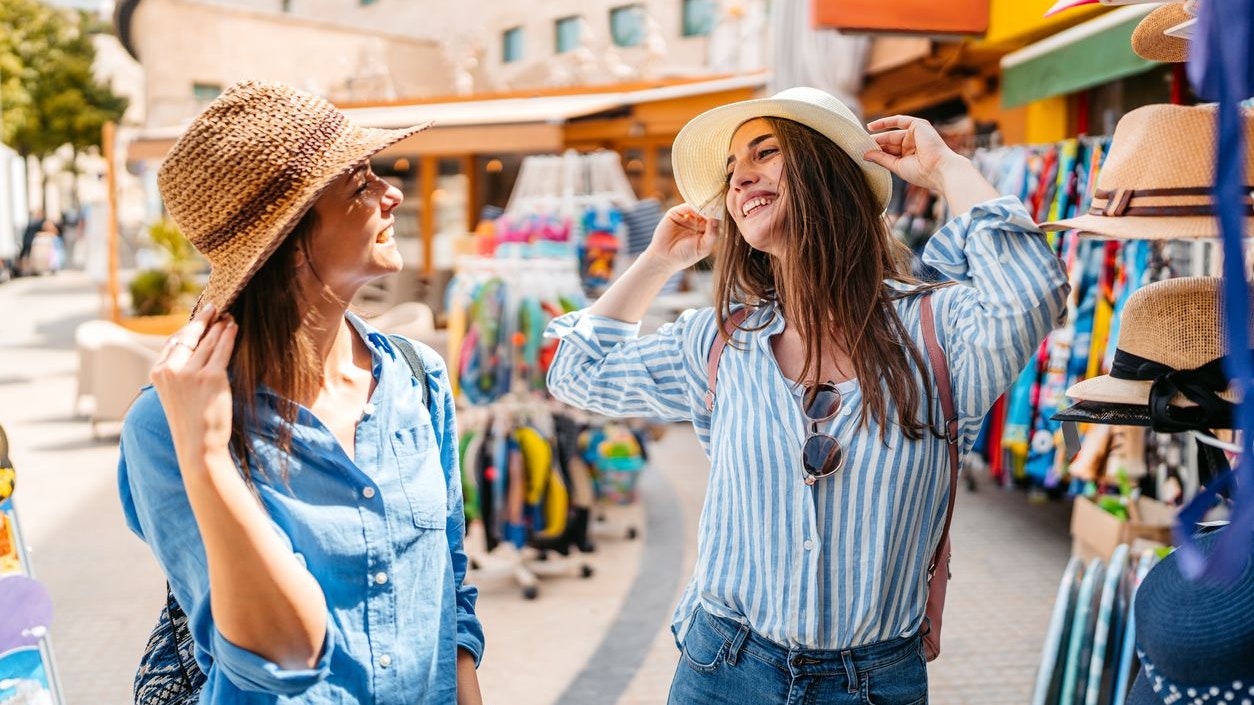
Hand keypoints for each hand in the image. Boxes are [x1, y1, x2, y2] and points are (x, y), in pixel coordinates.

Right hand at [149, 305, 238, 464]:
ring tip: (228, 317)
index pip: (173, 343)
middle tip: (215, 308)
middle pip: (189, 337)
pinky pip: (222, 350)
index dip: (188, 329)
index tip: (199, 319)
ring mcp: (190, 373)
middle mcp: (170, 370)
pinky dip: (228, 336)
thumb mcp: (175, 395)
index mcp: (158, 374)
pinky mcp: (211, 377)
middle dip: (203, 321)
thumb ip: (178, 374)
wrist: (199, 447)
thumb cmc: (191, 424)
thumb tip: (194, 352)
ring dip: (219, 326)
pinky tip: (233, 327)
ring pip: (207, 342)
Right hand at [641, 204, 719, 272]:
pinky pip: (685, 206)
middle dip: (712, 208)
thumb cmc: (685, 256)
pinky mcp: (675, 213)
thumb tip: (716, 218)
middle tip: (717, 205)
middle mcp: (697, 222)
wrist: (665, 258)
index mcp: (705, 231)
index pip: (715, 219)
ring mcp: (686, 217)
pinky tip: (697, 207)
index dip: (719, 215)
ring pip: (697, 207)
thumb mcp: (703, 248)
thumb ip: (712, 234)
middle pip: (707, 211)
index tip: (724, 211)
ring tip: (708, 207)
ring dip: (703, 206)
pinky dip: (692, 204)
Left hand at [863, 115, 968, 192]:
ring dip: (877, 136)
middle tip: (858, 145)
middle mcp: (913, 144)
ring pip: (892, 133)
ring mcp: (916, 134)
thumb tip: (866, 154)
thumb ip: (881, 158)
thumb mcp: (897, 166)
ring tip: (862, 140)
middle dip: (875, 144)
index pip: (890, 152)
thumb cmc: (921, 173)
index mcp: (910, 156)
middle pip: (889, 142)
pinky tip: (872, 126)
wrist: (938, 170)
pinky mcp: (918, 125)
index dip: (876, 151)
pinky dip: (886, 122)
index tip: (861, 152)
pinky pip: (899, 120)